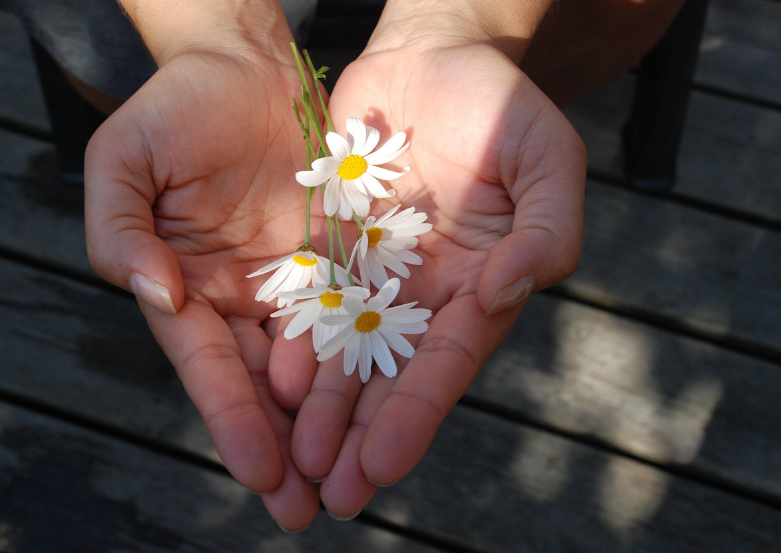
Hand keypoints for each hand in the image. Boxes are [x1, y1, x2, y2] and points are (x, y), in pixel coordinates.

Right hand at [84, 48, 327, 529]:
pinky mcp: (338, 258)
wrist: (245, 65)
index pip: (210, 367)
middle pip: (263, 385)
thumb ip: (120, 231)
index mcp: (186, 288)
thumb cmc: (175, 108)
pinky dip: (367, 360)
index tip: (259, 472)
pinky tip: (387, 404)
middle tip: (306, 510)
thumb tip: (157, 297)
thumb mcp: (124, 162)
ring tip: (352, 480)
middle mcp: (241, 299)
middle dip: (283, 448)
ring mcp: (293, 282)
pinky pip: (357, 312)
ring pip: (315, 364)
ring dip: (331, 423)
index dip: (232, 420)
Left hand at [286, 40, 585, 517]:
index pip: (446, 362)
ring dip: (321, 408)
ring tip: (295, 462)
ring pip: (343, 350)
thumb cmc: (502, 105)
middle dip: (362, 435)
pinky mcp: (332, 245)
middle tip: (331, 495)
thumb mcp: (548, 160)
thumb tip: (504, 294)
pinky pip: (307, 298)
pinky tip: (272, 385)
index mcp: (479, 285)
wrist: (432, 56)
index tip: (383, 466)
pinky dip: (292, 341)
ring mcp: (374, 272)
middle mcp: (423, 292)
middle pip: (389, 375)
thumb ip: (546, 231)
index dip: (416, 414)